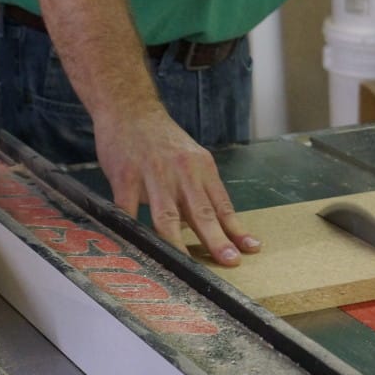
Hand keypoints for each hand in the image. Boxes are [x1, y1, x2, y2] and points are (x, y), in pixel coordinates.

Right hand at [94, 109, 260, 266]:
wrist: (129, 107)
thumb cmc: (160, 137)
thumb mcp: (189, 157)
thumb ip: (197, 189)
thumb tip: (207, 225)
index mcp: (201, 168)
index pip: (221, 204)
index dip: (235, 229)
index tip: (250, 249)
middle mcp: (180, 172)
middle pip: (201, 212)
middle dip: (216, 239)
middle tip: (230, 260)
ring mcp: (152, 175)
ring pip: (166, 217)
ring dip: (178, 244)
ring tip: (188, 267)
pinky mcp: (125, 177)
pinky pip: (128, 211)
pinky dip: (133, 232)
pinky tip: (137, 250)